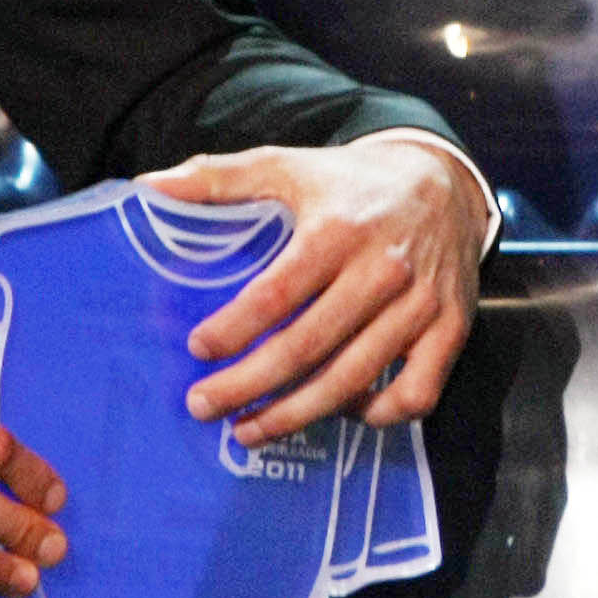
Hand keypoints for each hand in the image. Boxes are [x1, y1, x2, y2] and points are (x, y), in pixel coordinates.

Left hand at [144, 140, 489, 444]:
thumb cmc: (351, 182)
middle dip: (247, 386)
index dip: (235, 328)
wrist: (444, 181)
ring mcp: (420, 305)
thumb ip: (217, 178)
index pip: (278, 292)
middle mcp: (383, 271)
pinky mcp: (450, 329)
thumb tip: (147, 187)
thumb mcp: (287, 165)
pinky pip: (415, 393)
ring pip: (354, 379)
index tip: (197, 349)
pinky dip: (377, 414)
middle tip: (202, 406)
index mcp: (338, 230)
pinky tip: (340, 412)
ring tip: (248, 431)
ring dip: (296, 415)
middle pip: (307, 346)